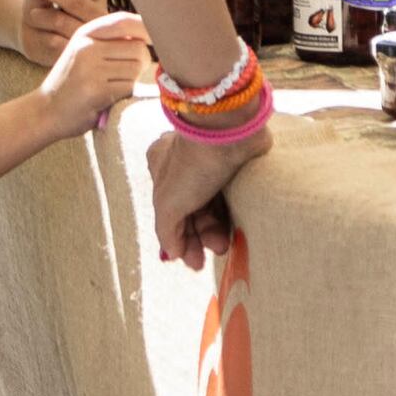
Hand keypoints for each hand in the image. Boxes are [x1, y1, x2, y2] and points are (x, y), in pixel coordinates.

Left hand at [0, 0, 109, 60]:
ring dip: (40, 15)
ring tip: (31, 14)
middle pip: (75, 0)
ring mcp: (89, 38)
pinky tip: (35, 30)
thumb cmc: (45, 9)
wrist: (40, 36)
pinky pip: (55, 42)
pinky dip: (40, 33)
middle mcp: (99, 16)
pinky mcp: (75, 54)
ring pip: (62, 21)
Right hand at [35, 11, 149, 140]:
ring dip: (133, 80)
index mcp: (86, 33)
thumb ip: (112, 41)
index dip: (147, 29)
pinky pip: (129, 87)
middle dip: (141, 63)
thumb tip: (151, 33)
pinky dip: (125, 94)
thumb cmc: (72, 83)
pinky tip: (109, 98)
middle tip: (125, 76)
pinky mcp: (96, 90)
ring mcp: (91, 68)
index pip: (125, 21)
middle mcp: (87, 45)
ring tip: (114, 87)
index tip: (156, 40)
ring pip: (136, 68)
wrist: (45, 111)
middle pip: (138, 48)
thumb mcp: (85, 52)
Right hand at [146, 119, 262, 268]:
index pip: (168, 211)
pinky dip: (231, 214)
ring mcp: (211, 163)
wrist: (232, 133)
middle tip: (214, 254)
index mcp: (160, 166)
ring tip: (225, 245)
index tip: (193, 262)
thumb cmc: (194, 166)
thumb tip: (173, 253)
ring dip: (217, 230)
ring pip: (212, 204)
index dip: (180, 239)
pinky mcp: (235, 163)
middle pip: (191, 210)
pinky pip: (231, 195)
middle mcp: (183, 163)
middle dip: (201, 237)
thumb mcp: (168, 205)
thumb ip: (167, 232)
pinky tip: (236, 229)